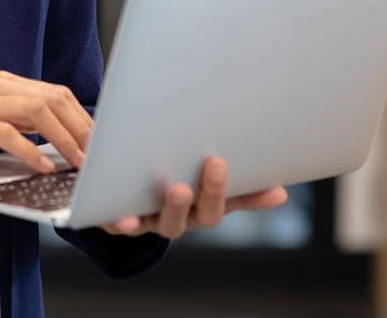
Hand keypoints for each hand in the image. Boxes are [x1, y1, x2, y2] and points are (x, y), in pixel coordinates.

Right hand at [0, 70, 91, 191]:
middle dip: (80, 127)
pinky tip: (43, 166)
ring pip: (34, 112)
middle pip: (51, 98)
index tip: (101, 141)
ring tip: (78, 162)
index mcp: (2, 83)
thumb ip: (22, 125)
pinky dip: (30, 151)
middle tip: (98, 154)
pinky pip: (6, 133)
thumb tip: (65, 141)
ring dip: (63, 139)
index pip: (54, 92)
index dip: (81, 117)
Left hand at [97, 157, 287, 239]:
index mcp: (203, 202)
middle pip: (205, 214)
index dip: (256, 198)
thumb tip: (265, 160)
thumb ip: (217, 159)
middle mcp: (183, 217)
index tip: (276, 189)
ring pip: (169, 224)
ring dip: (176, 207)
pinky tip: (125, 216)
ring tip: (179, 189)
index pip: (236, 201)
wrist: (110, 181)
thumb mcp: (187, 160)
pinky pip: (124, 226)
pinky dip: (125, 222)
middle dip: (214, 191)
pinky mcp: (120, 221)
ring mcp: (153, 221)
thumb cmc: (160, 165)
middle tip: (218, 165)